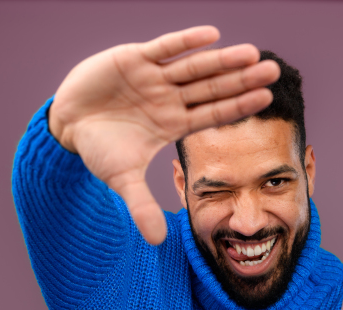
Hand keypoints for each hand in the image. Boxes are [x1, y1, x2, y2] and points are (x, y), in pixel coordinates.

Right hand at [49, 26, 279, 243]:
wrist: (69, 123)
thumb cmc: (99, 149)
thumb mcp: (121, 178)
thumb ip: (142, 205)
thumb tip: (158, 241)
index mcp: (173, 124)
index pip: (213, 114)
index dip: (238, 106)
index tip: (265, 100)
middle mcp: (170, 99)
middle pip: (212, 88)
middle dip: (241, 80)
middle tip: (273, 71)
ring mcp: (155, 78)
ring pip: (194, 67)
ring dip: (221, 60)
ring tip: (251, 53)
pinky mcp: (134, 58)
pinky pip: (165, 47)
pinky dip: (186, 41)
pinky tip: (212, 35)